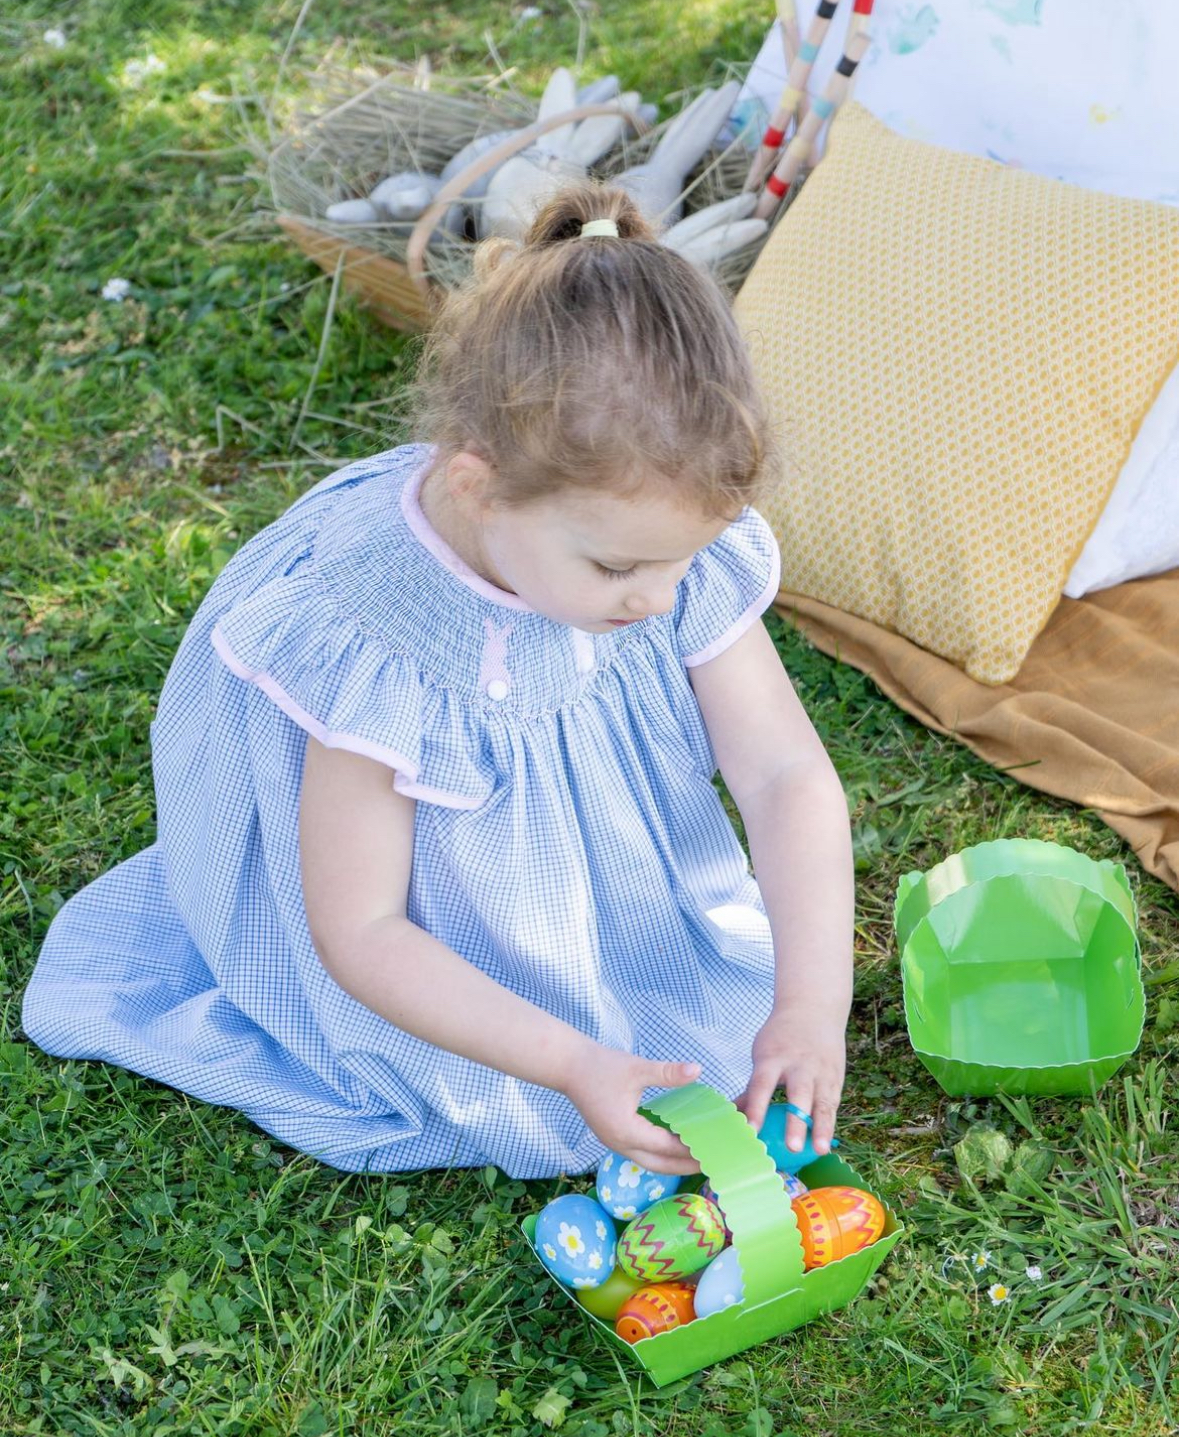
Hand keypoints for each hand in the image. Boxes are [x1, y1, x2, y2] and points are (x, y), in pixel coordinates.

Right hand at [562, 1049, 701, 1174]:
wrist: (568, 1067)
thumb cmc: (601, 1067)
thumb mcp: (637, 1068)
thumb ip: (668, 1073)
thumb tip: (697, 1069)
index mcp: (627, 1132)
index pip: (667, 1147)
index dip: (692, 1149)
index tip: (715, 1149)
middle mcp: (620, 1144)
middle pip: (659, 1165)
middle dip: (686, 1166)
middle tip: (712, 1163)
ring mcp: (614, 1143)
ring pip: (649, 1162)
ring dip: (673, 1162)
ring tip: (697, 1157)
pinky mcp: (612, 1137)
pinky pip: (641, 1153)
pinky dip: (660, 1154)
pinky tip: (674, 1144)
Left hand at [735, 1009, 846, 1156]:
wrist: (813, 1009)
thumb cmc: (780, 1038)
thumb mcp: (762, 1054)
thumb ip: (753, 1086)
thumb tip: (733, 1116)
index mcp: (773, 1058)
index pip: (762, 1086)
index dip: (756, 1108)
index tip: (750, 1130)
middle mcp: (799, 1065)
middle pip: (797, 1095)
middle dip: (796, 1122)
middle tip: (792, 1147)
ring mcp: (820, 1072)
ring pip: (822, 1102)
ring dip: (821, 1128)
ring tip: (819, 1150)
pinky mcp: (835, 1078)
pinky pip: (833, 1104)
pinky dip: (829, 1124)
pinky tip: (825, 1143)